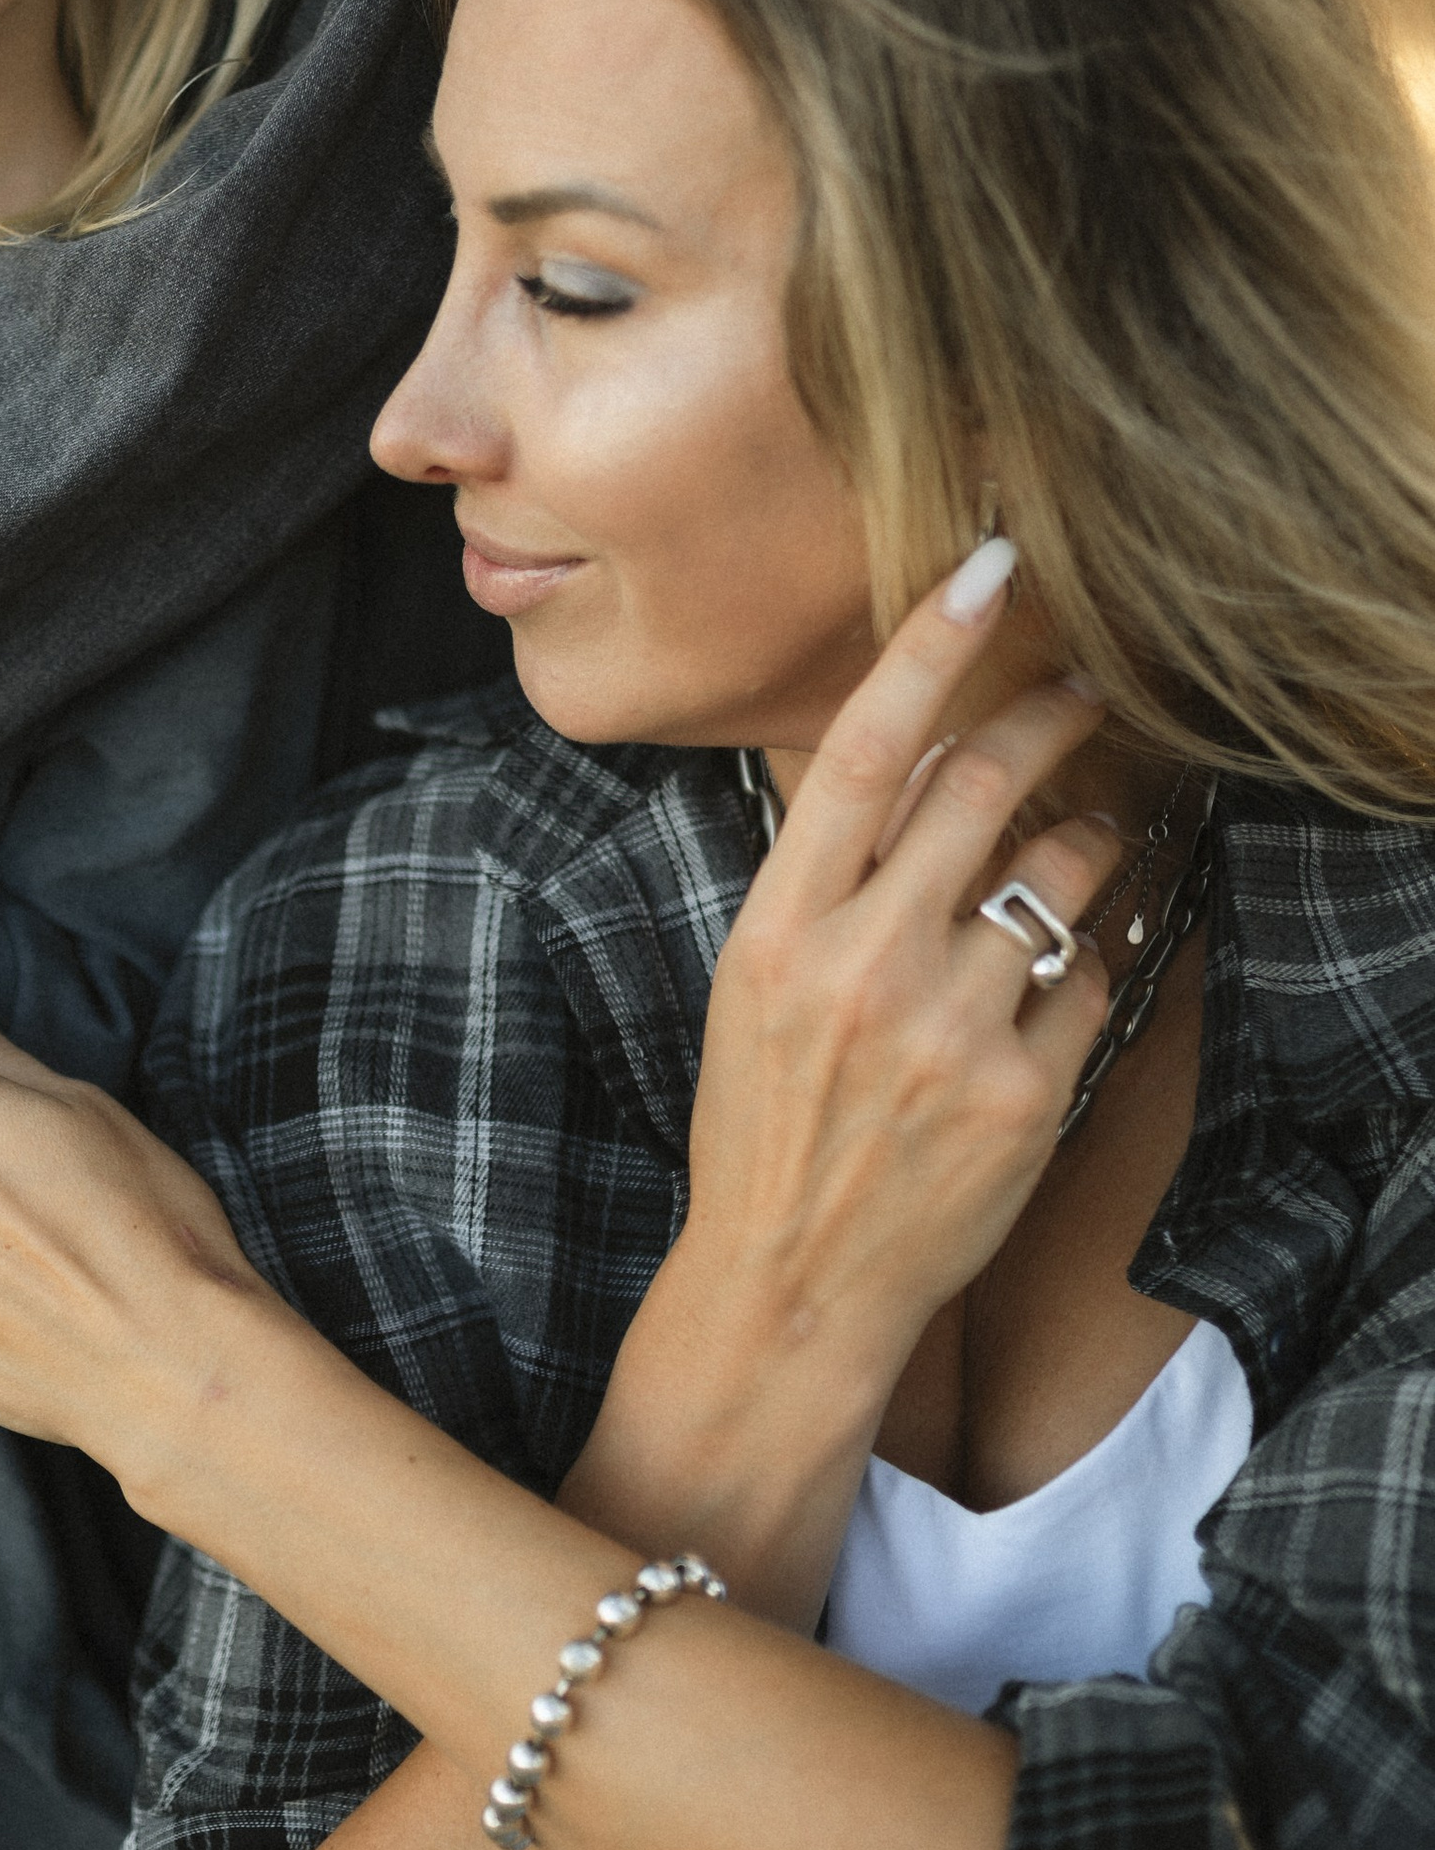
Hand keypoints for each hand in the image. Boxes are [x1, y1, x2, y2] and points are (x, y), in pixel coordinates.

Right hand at [664, 547, 1118, 1457]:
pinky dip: (1085, 970)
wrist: (792, 1281)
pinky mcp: (1021, 1095)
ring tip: (1093, 839)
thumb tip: (914, 766)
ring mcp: (945, 1032)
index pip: (864, 754)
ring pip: (1060, 879)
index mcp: (776, 929)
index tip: (988, 568)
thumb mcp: (755, 987)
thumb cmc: (769, 1124)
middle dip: (1051, 716)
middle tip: (1085, 683)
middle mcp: (859, 967)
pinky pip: (1088, 984)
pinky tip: (1054, 990)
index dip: (931, 648)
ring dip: (1093, 841)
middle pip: (983, 789)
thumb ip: (827, 884)